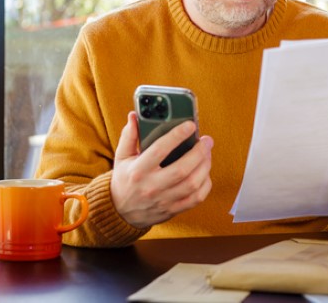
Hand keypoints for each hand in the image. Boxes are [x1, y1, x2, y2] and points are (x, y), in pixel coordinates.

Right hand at [110, 111, 212, 228]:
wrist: (120, 212)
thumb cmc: (124, 180)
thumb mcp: (122, 157)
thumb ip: (129, 136)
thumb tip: (134, 116)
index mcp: (138, 170)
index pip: (160, 150)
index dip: (177, 136)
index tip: (190, 125)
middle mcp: (152, 186)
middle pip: (182, 169)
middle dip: (199, 152)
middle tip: (206, 140)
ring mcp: (164, 200)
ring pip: (192, 184)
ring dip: (205, 166)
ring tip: (207, 153)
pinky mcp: (173, 209)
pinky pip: (196, 198)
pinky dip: (205, 184)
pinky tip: (205, 173)